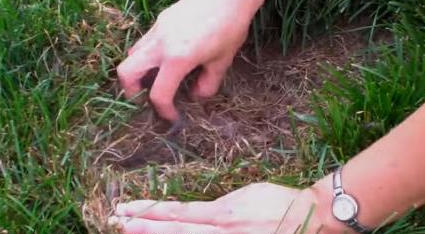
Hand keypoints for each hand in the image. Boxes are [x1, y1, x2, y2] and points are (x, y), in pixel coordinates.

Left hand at [108, 182, 340, 233]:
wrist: (308, 218)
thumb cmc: (277, 202)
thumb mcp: (244, 195)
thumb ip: (217, 209)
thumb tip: (194, 214)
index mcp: (222, 212)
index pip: (176, 212)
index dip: (150, 212)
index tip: (126, 209)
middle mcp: (221, 231)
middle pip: (174, 231)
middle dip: (143, 228)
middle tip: (115, 222)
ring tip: (128, 232)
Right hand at [117, 0, 258, 120]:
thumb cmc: (230, 28)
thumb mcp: (222, 61)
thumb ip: (207, 84)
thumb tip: (196, 96)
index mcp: (178, 58)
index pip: (159, 94)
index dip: (164, 111)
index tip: (172, 116)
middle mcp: (161, 44)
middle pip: (126, 72)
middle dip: (131, 90)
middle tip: (146, 98)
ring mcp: (157, 29)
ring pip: (132, 54)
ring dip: (139, 71)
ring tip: (158, 78)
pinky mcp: (160, 20)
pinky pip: (145, 42)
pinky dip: (148, 55)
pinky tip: (168, 57)